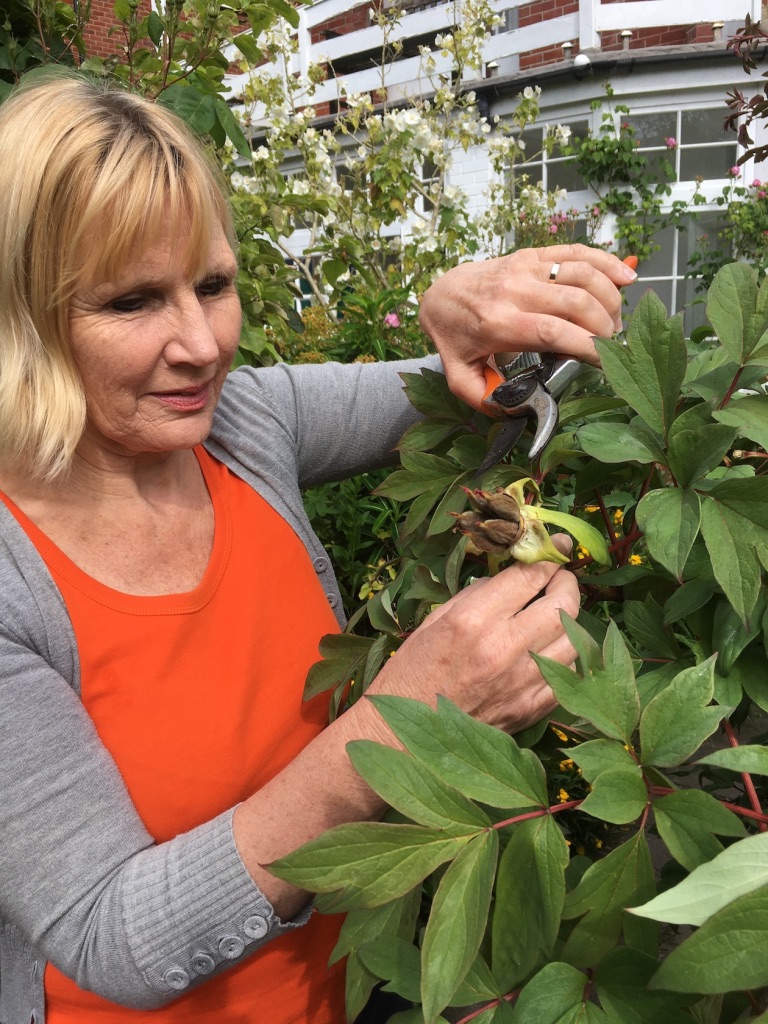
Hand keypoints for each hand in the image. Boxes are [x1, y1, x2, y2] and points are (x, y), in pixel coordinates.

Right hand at [365, 536, 578, 734]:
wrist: (400, 735)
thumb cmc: (410, 673)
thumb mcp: (434, 621)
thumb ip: (475, 596)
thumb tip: (508, 578)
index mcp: (472, 620)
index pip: (528, 577)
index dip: (549, 555)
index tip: (558, 545)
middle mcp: (502, 648)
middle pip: (561, 604)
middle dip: (566, 583)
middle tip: (561, 577)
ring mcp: (520, 682)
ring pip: (573, 640)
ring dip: (570, 619)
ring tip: (559, 612)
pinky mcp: (529, 710)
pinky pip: (567, 676)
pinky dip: (566, 656)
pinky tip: (554, 648)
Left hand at [419, 244, 637, 409]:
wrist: (441, 295)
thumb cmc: (455, 337)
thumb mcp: (459, 376)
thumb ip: (483, 398)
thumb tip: (514, 409)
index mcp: (497, 323)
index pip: (552, 331)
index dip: (585, 346)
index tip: (602, 362)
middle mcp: (514, 290)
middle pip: (575, 302)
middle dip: (603, 326)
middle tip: (610, 346)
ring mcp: (525, 268)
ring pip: (582, 274)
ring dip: (609, 298)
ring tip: (614, 322)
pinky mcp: (534, 255)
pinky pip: (577, 252)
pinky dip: (607, 262)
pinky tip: (626, 278)